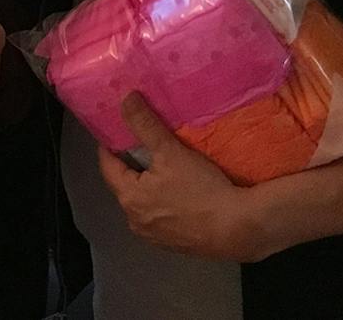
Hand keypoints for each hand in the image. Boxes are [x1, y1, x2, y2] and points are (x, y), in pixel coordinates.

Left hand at [95, 95, 266, 261]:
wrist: (236, 228)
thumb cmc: (201, 189)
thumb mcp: (171, 151)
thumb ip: (145, 124)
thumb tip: (124, 99)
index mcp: (128, 198)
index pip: (107, 166)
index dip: (109, 146)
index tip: (116, 130)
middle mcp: (134, 221)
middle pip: (124, 185)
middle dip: (132, 165)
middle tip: (144, 144)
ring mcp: (152, 236)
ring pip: (142, 203)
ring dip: (148, 186)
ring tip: (163, 168)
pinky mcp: (171, 244)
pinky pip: (159, 217)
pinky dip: (162, 204)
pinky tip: (179, 194)